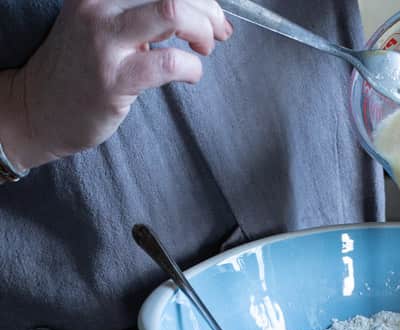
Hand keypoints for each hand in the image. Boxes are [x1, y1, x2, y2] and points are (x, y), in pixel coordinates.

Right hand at [3, 0, 231, 169]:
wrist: (39, 108)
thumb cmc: (81, 69)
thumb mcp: (103, 24)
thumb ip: (141, 13)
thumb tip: (197, 10)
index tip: (211, 10)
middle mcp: (98, 5)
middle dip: (208, 8)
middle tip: (219, 31)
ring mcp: (105, 41)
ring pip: (172, 12)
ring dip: (203, 30)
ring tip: (203, 49)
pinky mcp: (115, 79)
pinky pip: (170, 62)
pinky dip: (192, 68)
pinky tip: (189, 74)